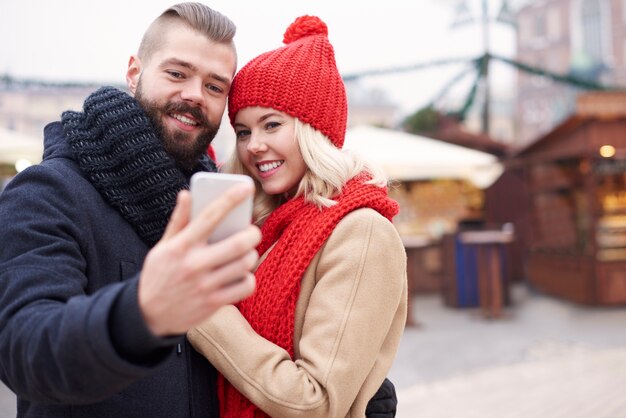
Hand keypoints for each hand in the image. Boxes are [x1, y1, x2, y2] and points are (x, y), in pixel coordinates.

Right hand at [138, 183, 260, 336]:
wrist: (147, 315)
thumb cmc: (159, 275)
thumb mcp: (163, 246)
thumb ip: (178, 221)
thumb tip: (187, 194)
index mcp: (182, 245)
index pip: (210, 215)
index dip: (231, 198)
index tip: (246, 187)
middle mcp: (194, 264)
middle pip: (239, 242)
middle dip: (252, 233)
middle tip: (251, 232)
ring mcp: (205, 285)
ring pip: (245, 263)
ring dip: (250, 256)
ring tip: (244, 254)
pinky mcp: (213, 303)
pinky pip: (245, 286)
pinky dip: (248, 279)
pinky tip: (240, 275)